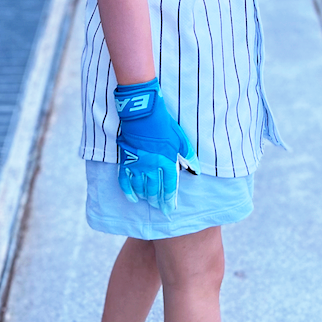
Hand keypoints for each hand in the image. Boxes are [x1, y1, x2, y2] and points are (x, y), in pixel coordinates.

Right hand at [114, 78, 197, 213]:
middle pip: (154, 189)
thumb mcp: (180, 138)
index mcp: (166, 162)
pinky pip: (125, 180)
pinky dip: (128, 191)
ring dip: (145, 197)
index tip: (169, 208)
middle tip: (159, 208)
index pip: (168, 186)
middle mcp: (152, 167)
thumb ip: (188, 156)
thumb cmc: (163, 124)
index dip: (169, 199)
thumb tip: (196, 170)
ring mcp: (137, 164)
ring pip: (141, 187)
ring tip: (149, 202)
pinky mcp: (126, 160)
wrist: (142, 113)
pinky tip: (133, 198)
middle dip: (157, 200)